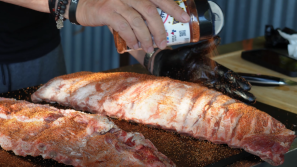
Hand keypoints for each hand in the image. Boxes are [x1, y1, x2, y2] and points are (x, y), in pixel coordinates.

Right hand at [75, 0, 189, 52]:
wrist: (83, 3)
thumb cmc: (110, 4)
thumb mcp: (127, 2)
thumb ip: (141, 10)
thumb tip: (160, 26)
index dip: (174, 8)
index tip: (185, 19)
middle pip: (151, 11)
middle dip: (160, 30)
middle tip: (164, 43)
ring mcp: (117, 0)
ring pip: (138, 21)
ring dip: (146, 38)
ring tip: (150, 48)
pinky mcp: (106, 11)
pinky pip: (123, 27)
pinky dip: (132, 39)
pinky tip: (135, 46)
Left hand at [146, 36, 255, 103]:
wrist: (163, 64)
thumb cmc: (177, 56)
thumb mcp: (192, 49)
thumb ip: (205, 45)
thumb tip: (218, 38)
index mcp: (210, 67)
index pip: (228, 74)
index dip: (238, 80)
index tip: (248, 85)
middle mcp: (208, 77)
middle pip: (227, 86)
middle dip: (239, 92)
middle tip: (251, 99)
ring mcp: (202, 84)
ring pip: (220, 92)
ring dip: (231, 98)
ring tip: (243, 104)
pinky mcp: (194, 90)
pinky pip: (207, 96)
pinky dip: (216, 102)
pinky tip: (224, 107)